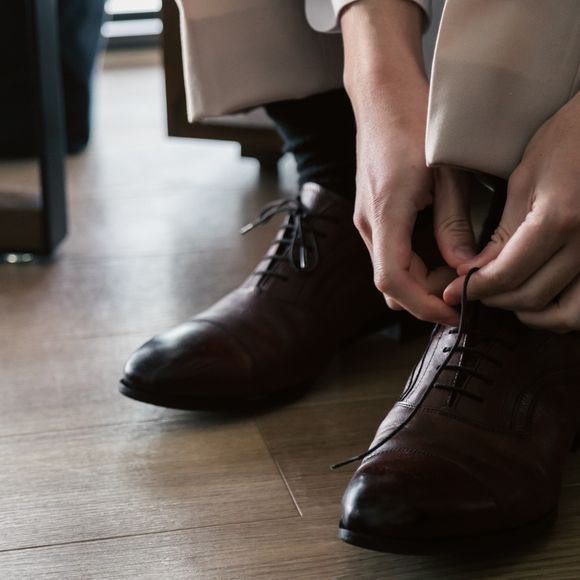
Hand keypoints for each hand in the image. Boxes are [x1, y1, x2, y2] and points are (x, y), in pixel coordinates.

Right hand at [353, 110, 474, 325]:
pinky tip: (437, 250)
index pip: (393, 281)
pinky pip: (387, 253)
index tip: (452, 313)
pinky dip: (411, 263)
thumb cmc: (414, 123)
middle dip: (425, 295)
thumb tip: (463, 267)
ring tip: (454, 267)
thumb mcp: (447, 173)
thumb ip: (454, 224)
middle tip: (462, 286)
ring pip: (388, 270)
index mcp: (385, 214)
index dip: (422, 305)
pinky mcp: (369, 214)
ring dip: (419, 280)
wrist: (381, 96)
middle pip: (389, 283)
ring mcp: (365, 220)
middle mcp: (368, 223)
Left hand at [444, 92, 579, 331]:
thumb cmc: (568, 138)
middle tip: (475, 292)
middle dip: (496, 300)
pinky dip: (564, 310)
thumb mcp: (525, 179)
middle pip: (533, 297)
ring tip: (510, 298)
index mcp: (558, 220)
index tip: (453, 292)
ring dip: (534, 314)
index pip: (506, 274)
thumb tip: (476, 270)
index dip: (474, 289)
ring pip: (568, 314)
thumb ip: (503, 231)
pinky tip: (545, 296)